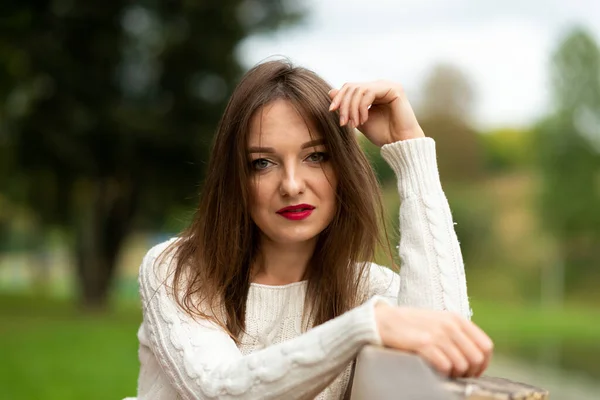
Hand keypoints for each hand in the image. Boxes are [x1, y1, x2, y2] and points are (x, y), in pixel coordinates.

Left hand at [328, 80, 424, 146]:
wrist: (399, 143)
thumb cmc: (382, 134)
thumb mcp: (358, 119)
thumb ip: (347, 107)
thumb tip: (331, 91)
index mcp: (373, 91)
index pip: (350, 87)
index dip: (339, 98)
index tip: (331, 111)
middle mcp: (380, 85)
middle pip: (352, 87)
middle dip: (344, 105)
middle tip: (343, 123)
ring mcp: (387, 85)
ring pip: (359, 89)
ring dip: (352, 108)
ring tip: (354, 124)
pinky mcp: (394, 89)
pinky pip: (369, 93)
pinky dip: (362, 107)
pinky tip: (363, 120)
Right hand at [374, 302, 492, 377]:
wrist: (385, 321)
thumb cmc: (412, 325)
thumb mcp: (439, 321)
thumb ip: (458, 333)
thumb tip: (477, 356)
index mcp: (457, 319)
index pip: (486, 346)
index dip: (483, 363)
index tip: (473, 371)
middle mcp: (450, 325)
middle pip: (476, 358)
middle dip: (469, 371)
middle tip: (458, 374)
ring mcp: (437, 334)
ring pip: (462, 364)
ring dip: (455, 373)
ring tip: (445, 372)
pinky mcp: (424, 343)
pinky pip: (445, 366)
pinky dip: (443, 372)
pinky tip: (434, 369)